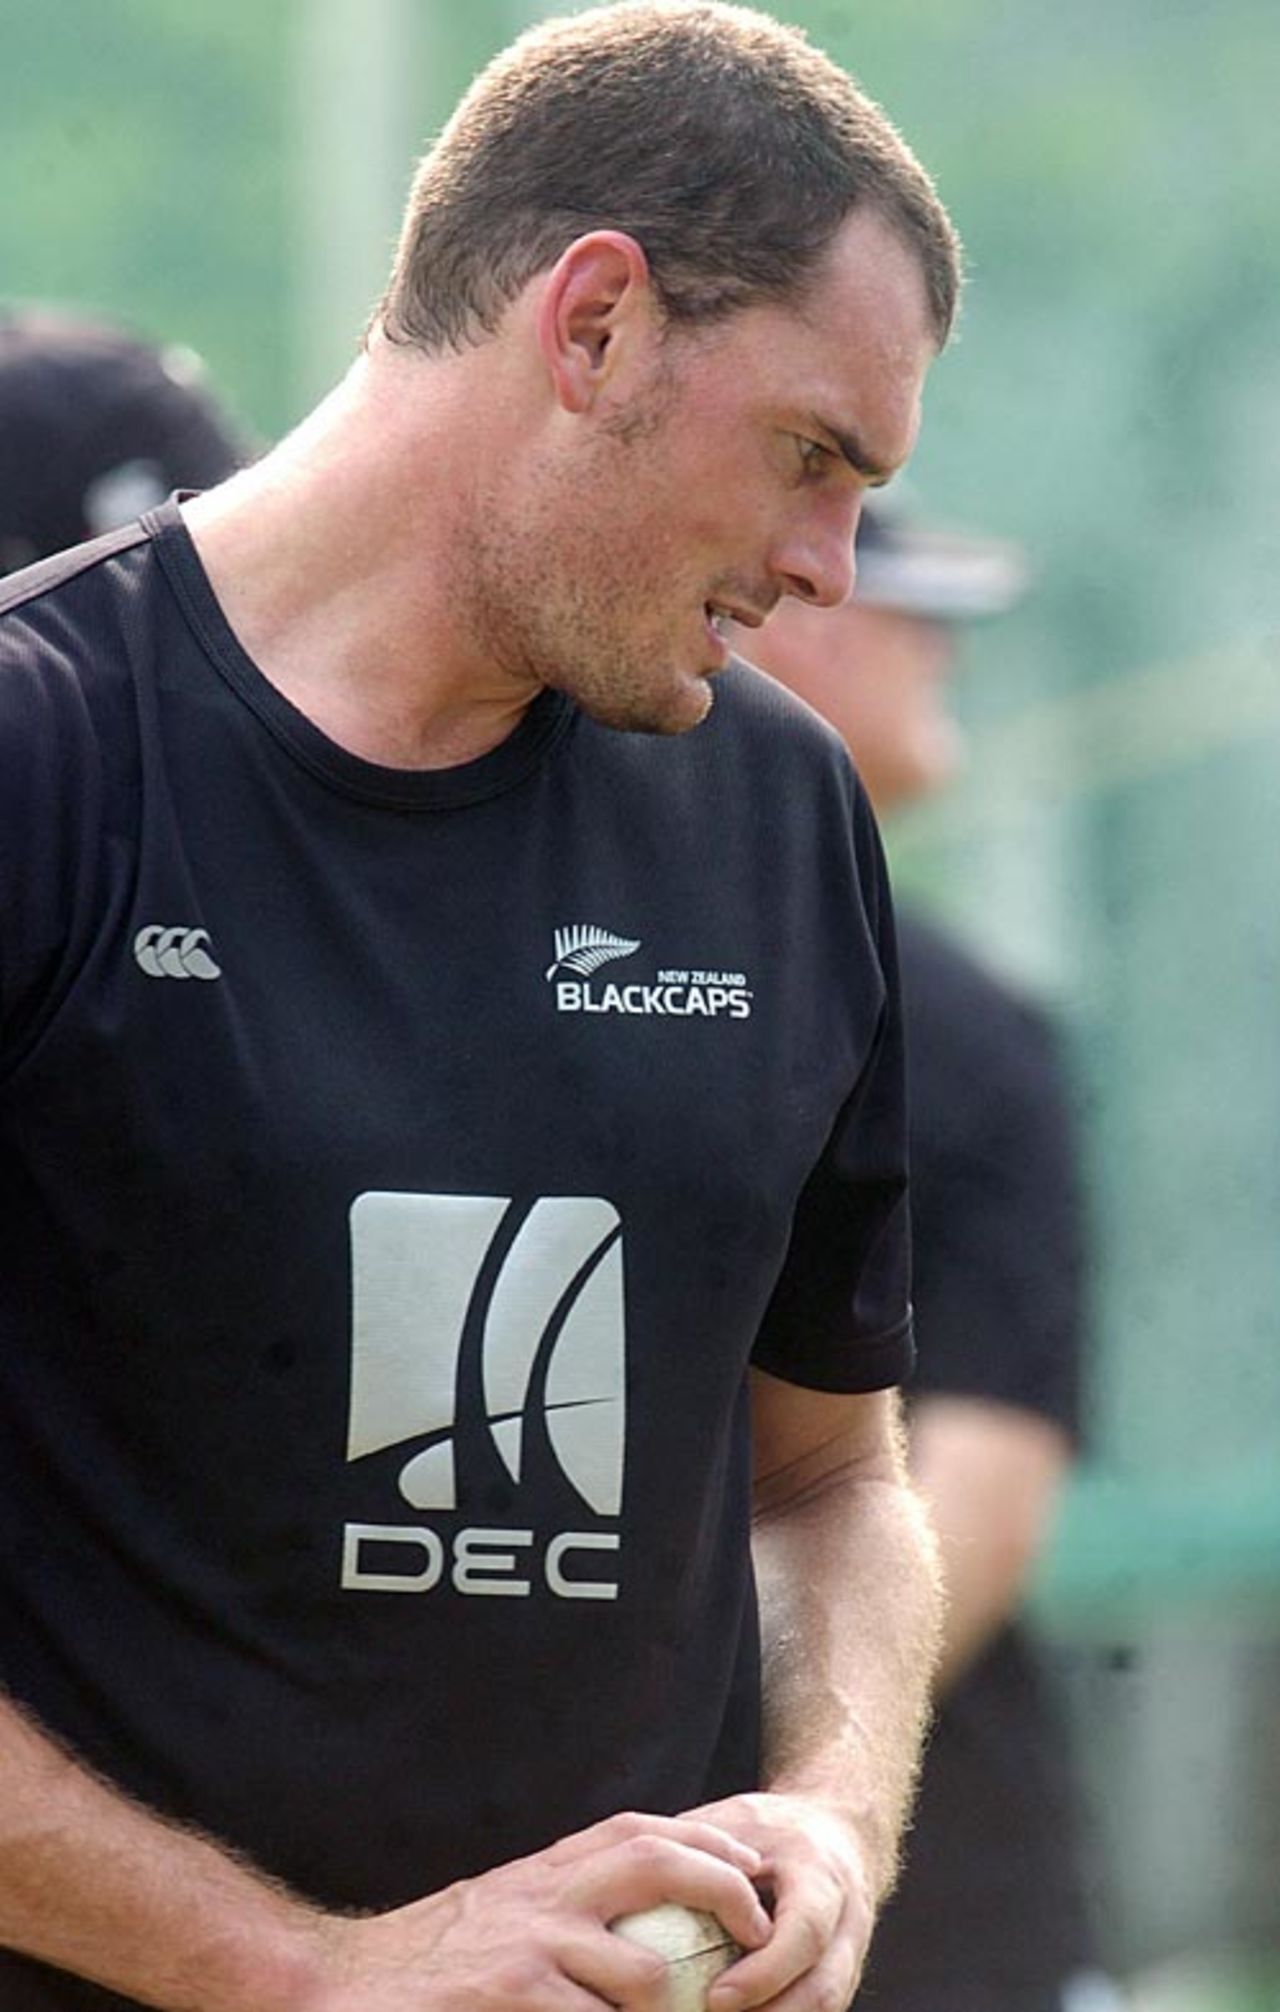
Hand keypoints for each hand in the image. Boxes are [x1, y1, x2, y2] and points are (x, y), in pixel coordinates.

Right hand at [302, 1810, 773, 2010]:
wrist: (344, 1983)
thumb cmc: (428, 1958)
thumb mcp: (501, 1911)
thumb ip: (559, 1904)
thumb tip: (622, 1919)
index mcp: (544, 1871)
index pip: (638, 1829)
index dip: (703, 1838)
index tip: (749, 1860)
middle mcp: (546, 1895)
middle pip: (656, 1860)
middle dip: (722, 1886)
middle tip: (759, 1928)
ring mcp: (532, 1945)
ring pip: (644, 1971)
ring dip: (670, 2009)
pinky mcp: (515, 1995)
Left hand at [682, 1792, 874, 2010]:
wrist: (832, 1835)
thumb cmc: (773, 1828)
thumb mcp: (738, 1822)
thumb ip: (698, 1851)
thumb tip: (637, 1879)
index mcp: (821, 1876)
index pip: (806, 1932)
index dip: (765, 1972)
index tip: (716, 1997)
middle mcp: (846, 1925)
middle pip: (822, 1992)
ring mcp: (847, 1960)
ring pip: (822, 2010)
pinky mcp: (836, 1983)